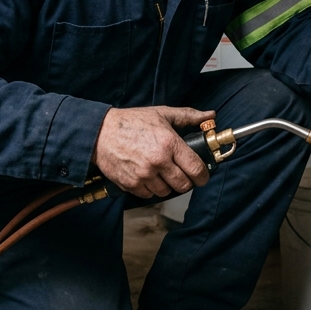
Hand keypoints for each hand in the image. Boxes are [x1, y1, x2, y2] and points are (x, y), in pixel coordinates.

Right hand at [93, 105, 215, 197]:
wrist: (100, 133)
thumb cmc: (132, 121)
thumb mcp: (162, 114)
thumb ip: (189, 116)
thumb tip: (210, 116)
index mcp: (169, 143)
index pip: (196, 169)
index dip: (203, 176)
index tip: (202, 176)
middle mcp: (158, 161)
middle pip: (184, 185)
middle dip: (186, 182)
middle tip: (182, 175)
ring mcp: (144, 175)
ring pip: (166, 192)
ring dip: (167, 185)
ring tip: (162, 173)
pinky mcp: (131, 184)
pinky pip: (149, 195)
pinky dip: (150, 189)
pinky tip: (147, 176)